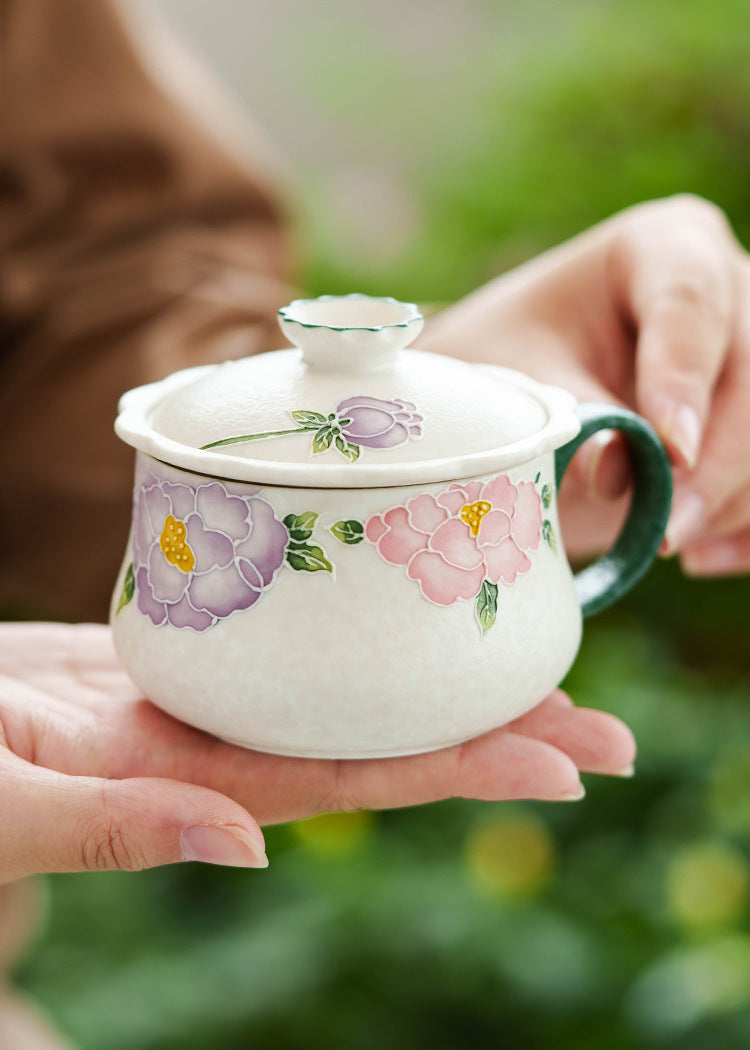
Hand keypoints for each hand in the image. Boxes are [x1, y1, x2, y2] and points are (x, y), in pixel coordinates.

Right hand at [0, 622, 634, 879]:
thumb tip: (246, 848)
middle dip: (488, 731)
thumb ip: (110, 826)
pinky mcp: (164, 648)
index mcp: (178, 781)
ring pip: (336, 686)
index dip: (459, 769)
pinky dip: (345, 624)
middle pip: (370, 735)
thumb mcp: (1, 798)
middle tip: (601, 722)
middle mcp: (207, 743)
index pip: (349, 778)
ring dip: (431, 677)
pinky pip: (277, 637)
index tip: (564, 765)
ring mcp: (191, 696)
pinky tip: (394, 606)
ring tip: (531, 663)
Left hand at [419, 194, 749, 574]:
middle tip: (666, 530)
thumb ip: (572, 418)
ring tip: (665, 546)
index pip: (692, 303)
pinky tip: (703, 560)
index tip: (670, 449)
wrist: (527, 383)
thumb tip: (619, 473)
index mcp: (665, 247)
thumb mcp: (521, 380)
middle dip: (718, 463)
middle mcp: (731, 287)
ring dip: (735, 500)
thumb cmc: (513, 362)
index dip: (684, 379)